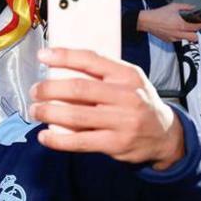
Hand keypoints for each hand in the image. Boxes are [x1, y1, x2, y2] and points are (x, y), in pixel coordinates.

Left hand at [29, 48, 185, 169]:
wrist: (165, 135)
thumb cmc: (138, 102)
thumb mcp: (129, 80)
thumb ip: (102, 73)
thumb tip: (59, 66)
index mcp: (127, 75)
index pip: (91, 59)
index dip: (64, 56)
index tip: (42, 56)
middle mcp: (126, 96)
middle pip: (78, 89)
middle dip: (49, 89)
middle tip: (34, 91)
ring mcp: (122, 122)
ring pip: (75, 115)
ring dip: (48, 113)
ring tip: (35, 111)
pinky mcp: (116, 144)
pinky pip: (79, 141)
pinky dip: (57, 140)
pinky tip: (44, 137)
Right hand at [137, 2, 200, 42]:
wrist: (147, 21)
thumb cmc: (158, 14)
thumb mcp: (173, 6)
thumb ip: (185, 7)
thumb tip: (192, 7)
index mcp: (181, 24)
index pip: (196, 27)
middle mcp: (178, 33)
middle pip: (194, 38)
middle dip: (196, 33)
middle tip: (194, 28)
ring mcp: (173, 38)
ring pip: (186, 40)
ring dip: (187, 35)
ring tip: (184, 30)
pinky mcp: (168, 40)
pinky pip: (177, 40)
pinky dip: (178, 36)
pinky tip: (175, 31)